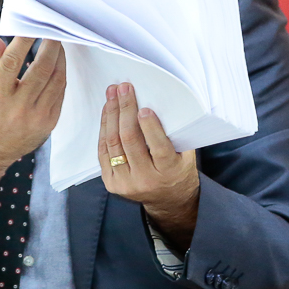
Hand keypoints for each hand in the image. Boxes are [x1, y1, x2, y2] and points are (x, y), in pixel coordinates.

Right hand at [0, 35, 64, 226]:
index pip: (13, 61)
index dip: (24, 40)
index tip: (31, 26)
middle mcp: (18, 108)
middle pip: (42, 69)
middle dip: (50, 46)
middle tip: (52, 32)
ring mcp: (36, 118)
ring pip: (56, 81)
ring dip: (60, 59)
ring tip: (57, 45)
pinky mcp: (48, 124)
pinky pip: (60, 95)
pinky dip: (61, 77)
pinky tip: (58, 66)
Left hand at [98, 82, 199, 251]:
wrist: (168, 199)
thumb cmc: (178, 168)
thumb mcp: (185, 154)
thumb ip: (175, 134)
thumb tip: (158, 101)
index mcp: (169, 172)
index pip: (159, 148)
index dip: (150, 127)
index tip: (144, 108)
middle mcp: (145, 180)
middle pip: (130, 141)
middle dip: (125, 111)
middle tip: (123, 88)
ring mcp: (125, 183)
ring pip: (113, 144)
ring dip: (111, 115)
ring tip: (112, 94)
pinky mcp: (111, 183)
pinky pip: (104, 151)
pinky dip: (104, 128)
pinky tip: (107, 111)